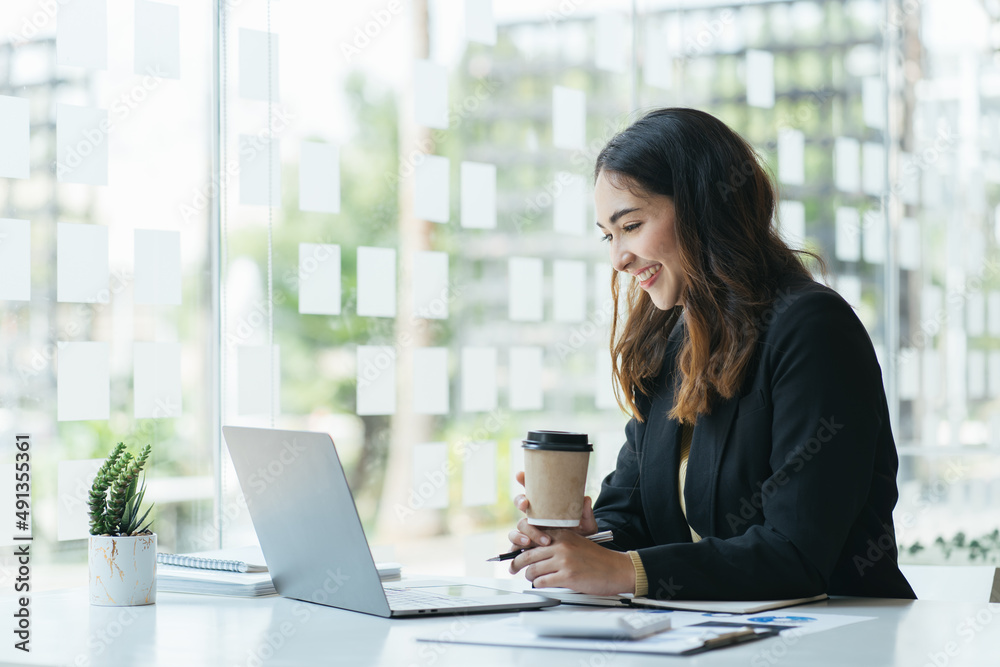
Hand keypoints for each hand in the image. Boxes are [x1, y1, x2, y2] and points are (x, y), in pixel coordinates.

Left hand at [508, 529, 635, 594]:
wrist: (617, 569)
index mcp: (562, 534)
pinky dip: (538, 585)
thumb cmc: (597, 559)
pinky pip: (542, 582)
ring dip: (529, 576)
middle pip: (527, 553)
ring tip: (530, 578)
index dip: (520, 544)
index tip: (515, 551)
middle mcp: (561, 545)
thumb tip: (535, 551)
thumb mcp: (576, 542)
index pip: (532, 534)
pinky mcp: (567, 576)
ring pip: (532, 569)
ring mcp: (564, 561)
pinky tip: (542, 584)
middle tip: (513, 568)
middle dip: (516, 563)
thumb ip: (557, 544)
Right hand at [509, 471, 597, 549]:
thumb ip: (586, 514)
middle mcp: (536, 515)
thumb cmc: (580, 534)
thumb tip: (586, 499)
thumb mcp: (586, 524)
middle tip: (526, 504)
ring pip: (519, 525)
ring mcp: (530, 529)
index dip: (524, 480)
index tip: (520, 475)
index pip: (533, 489)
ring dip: (524, 530)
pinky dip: (517, 542)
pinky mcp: (527, 542)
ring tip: (531, 538)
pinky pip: (515, 541)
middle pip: (520, 502)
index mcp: (547, 505)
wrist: (578, 554)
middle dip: (520, 501)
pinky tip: (525, 544)